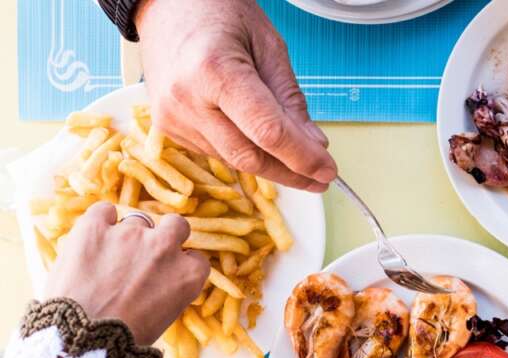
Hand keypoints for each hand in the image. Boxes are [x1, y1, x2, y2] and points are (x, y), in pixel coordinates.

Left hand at [45, 203, 209, 345]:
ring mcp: (131, 233)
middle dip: (167, 235)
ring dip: (129, 235)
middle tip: (149, 252)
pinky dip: (101, 220)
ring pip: (137, 220)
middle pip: (177, 225)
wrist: (83, 338)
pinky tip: (95, 236)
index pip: (196, 258)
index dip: (181, 264)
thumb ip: (170, 291)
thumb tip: (159, 283)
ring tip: (110, 257)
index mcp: (188, 274)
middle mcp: (165, 248)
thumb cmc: (125, 340)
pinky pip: (103, 210)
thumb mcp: (164, 317)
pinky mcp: (95, 227)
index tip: (169, 274)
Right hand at [135, 0, 336, 192]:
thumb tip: (314, 144)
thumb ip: (290, 98)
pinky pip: (216, 153)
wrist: (168, 5)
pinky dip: (244, 152)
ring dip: (269, 164)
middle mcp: (186, 99)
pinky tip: (257, 141)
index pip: (267, 132)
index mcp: (214, 70)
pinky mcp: (166, 126)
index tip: (328, 171)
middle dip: (290, 172)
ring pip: (233, 160)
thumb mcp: (269, 45)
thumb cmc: (220, 13)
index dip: (302, 158)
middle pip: (249, 157)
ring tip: (294, 156)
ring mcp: (171, 116)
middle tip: (320, 176)